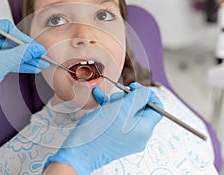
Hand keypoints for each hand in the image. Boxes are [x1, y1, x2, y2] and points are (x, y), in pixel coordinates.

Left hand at [0, 19, 48, 127]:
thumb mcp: (0, 64)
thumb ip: (21, 54)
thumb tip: (36, 49)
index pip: (7, 29)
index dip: (23, 38)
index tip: (35, 47)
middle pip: (10, 42)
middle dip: (27, 51)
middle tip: (41, 56)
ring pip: (10, 53)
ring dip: (25, 59)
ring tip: (41, 63)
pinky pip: (7, 62)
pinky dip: (18, 65)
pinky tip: (31, 67)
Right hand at [44, 82, 162, 174]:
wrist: (80, 151)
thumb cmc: (99, 132)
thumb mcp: (122, 108)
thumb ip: (138, 97)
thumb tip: (146, 92)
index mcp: (144, 129)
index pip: (157, 108)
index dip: (148, 94)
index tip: (134, 87)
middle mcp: (139, 135)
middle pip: (141, 109)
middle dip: (129, 98)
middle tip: (117, 96)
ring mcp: (127, 138)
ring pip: (127, 113)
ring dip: (117, 102)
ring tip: (105, 99)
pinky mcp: (116, 138)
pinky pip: (117, 120)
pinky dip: (110, 109)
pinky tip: (99, 100)